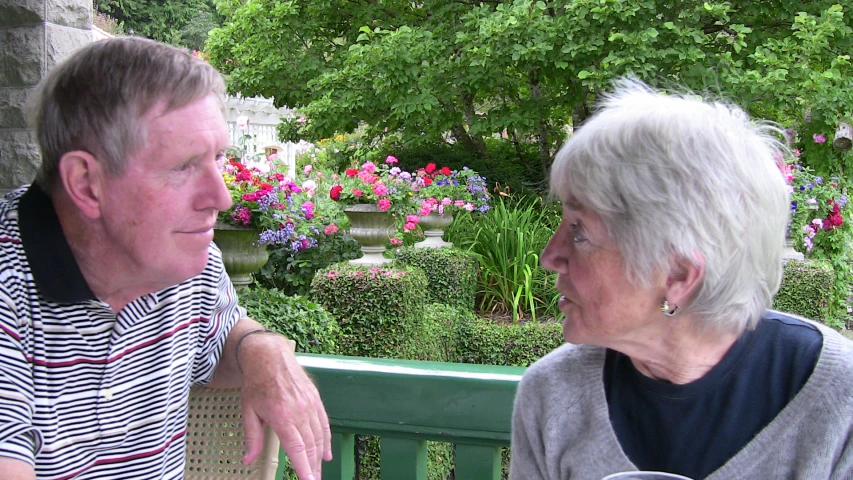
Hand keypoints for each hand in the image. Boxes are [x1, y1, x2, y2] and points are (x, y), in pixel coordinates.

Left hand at [238, 335, 331, 479]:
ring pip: (319, 436)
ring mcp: (310, 405)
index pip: (297, 448)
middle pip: (310, 446)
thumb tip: (248, 460)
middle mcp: (300, 411)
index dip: (303, 467)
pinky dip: (326, 440)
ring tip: (319, 472)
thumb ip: (252, 438)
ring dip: (320, 457)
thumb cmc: (257, 383)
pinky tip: (326, 453)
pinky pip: (324, 423)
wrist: (269, 356)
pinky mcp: (315, 399)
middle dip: (313, 467)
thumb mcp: (248, 411)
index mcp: (282, 416)